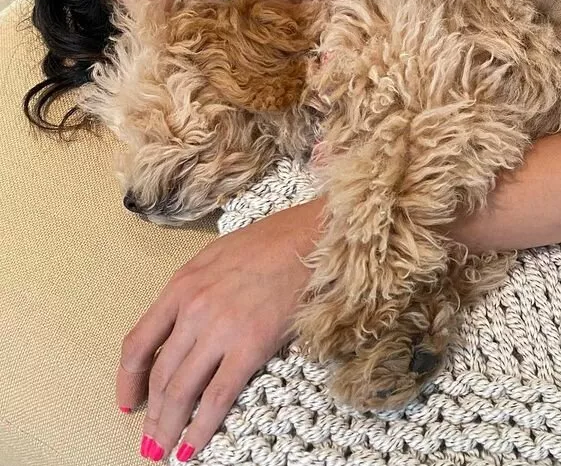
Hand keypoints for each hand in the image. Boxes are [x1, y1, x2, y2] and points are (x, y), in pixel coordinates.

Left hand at [117, 197, 324, 462]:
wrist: (312, 237)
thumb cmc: (273, 241)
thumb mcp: (216, 257)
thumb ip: (195, 290)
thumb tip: (185, 325)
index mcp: (180, 286)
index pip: (137, 344)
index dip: (127, 381)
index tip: (128, 402)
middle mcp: (192, 310)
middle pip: (159, 375)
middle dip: (152, 414)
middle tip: (150, 440)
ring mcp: (220, 329)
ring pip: (181, 390)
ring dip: (169, 426)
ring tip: (165, 450)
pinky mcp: (250, 346)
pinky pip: (218, 396)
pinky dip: (202, 426)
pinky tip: (193, 445)